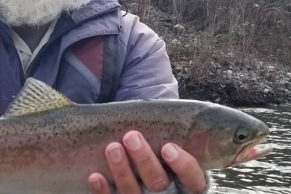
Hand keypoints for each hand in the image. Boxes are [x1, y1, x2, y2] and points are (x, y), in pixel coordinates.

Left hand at [88, 132, 206, 193]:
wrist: (137, 172)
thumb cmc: (154, 153)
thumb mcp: (168, 147)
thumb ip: (169, 135)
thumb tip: (178, 105)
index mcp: (184, 184)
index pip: (194, 181)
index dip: (183, 166)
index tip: (168, 147)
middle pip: (160, 184)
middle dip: (145, 160)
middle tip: (131, 137)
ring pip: (134, 193)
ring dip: (122, 171)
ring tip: (112, 148)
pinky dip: (104, 191)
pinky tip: (95, 176)